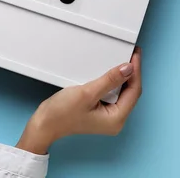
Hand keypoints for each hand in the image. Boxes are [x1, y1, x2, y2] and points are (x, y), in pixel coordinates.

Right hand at [17, 47, 141, 153]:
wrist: (44, 123)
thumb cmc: (61, 114)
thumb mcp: (87, 93)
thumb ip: (109, 80)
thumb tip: (128, 69)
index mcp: (117, 119)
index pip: (134, 91)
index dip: (135, 72)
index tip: (134, 55)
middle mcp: (115, 120)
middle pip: (130, 92)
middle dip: (131, 74)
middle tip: (131, 55)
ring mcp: (108, 117)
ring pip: (121, 93)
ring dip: (121, 77)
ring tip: (122, 61)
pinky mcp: (100, 112)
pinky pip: (111, 95)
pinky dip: (112, 83)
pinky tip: (109, 73)